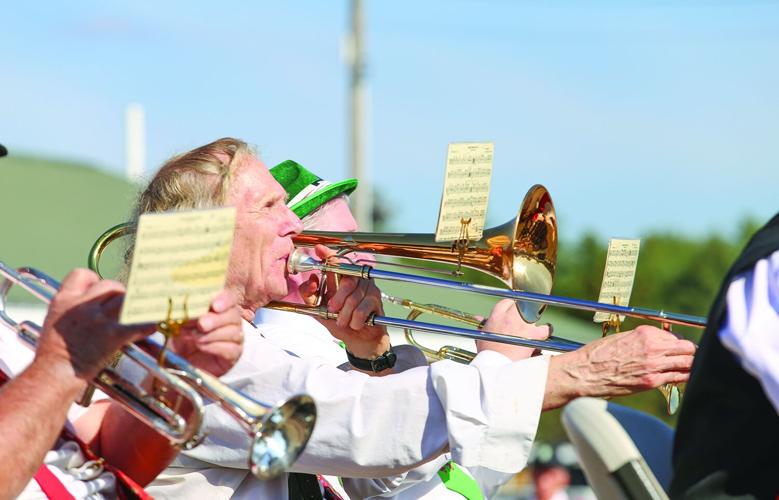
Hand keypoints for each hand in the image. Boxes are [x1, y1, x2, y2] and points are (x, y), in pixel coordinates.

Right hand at [36, 269, 154, 386]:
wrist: (54, 375)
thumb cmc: (55, 354)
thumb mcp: (55, 320)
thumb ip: (73, 306)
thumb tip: (95, 298)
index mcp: (64, 300)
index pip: (83, 274)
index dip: (95, 281)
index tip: (102, 293)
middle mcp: (82, 306)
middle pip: (111, 285)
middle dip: (121, 294)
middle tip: (125, 308)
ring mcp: (99, 320)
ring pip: (127, 299)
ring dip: (136, 307)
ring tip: (141, 314)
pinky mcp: (113, 335)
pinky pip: (139, 323)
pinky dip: (148, 324)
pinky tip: (150, 328)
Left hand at [170, 290, 242, 376]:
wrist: (180, 366)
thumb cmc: (180, 342)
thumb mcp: (176, 327)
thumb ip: (181, 317)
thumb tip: (179, 309)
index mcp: (217, 308)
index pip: (229, 298)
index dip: (224, 299)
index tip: (214, 305)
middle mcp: (229, 321)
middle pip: (234, 314)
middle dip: (216, 319)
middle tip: (201, 324)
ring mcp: (234, 338)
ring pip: (234, 332)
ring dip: (212, 334)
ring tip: (195, 339)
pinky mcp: (233, 354)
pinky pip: (231, 348)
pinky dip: (215, 347)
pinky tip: (201, 347)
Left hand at [300, 245, 389, 359]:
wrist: (359, 340)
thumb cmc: (341, 322)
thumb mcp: (319, 310)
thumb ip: (310, 296)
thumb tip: (311, 281)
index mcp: (341, 278)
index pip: (335, 262)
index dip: (328, 254)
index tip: (319, 249)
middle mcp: (356, 279)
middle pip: (347, 281)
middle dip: (337, 299)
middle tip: (332, 310)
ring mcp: (368, 288)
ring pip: (353, 298)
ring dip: (345, 315)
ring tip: (344, 321)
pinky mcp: (376, 300)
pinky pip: (362, 309)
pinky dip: (354, 320)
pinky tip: (355, 324)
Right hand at [476, 299, 550, 360]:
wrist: (495, 366)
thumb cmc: (487, 353)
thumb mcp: (482, 335)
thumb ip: (484, 324)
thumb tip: (478, 318)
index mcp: (497, 314)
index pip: (508, 302)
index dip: (512, 307)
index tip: (513, 311)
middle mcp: (510, 316)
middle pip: (522, 304)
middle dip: (524, 309)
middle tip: (525, 317)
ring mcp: (523, 324)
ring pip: (534, 314)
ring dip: (534, 320)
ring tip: (533, 327)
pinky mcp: (533, 334)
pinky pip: (545, 328)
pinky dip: (546, 330)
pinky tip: (545, 333)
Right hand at [544, 325, 695, 408]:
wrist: (584, 373)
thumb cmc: (597, 356)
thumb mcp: (621, 339)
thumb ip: (642, 341)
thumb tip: (657, 345)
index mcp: (645, 333)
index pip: (675, 336)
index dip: (679, 343)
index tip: (680, 348)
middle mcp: (652, 347)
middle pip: (687, 348)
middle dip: (690, 353)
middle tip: (690, 357)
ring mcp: (654, 365)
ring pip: (687, 363)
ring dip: (690, 365)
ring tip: (690, 368)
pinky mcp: (651, 381)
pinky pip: (678, 378)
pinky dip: (684, 377)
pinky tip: (684, 378)